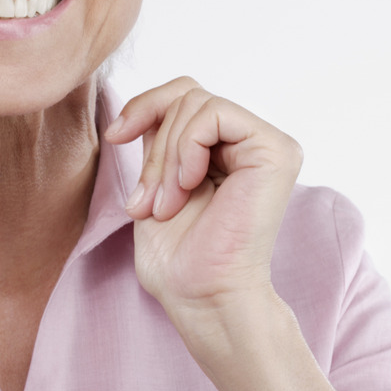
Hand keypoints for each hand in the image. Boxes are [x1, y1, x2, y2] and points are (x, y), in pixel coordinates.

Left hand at [105, 77, 302, 320]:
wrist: (201, 296)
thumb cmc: (178, 254)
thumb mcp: (157, 178)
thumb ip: (160, 136)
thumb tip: (144, 104)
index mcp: (228, 146)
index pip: (183, 95)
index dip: (144, 106)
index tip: (115, 136)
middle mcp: (251, 140)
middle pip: (186, 94)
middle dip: (154, 144)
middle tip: (148, 199)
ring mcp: (267, 142)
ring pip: (195, 103)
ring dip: (166, 156)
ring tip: (167, 204)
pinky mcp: (276, 149)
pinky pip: (214, 113)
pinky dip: (186, 148)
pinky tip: (189, 185)